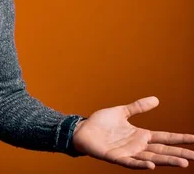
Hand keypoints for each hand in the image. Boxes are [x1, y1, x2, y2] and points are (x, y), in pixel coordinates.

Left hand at [73, 96, 193, 168]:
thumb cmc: (100, 123)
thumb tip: (157, 99)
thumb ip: (138, 107)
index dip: (180, 139)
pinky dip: (141, 165)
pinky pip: (130, 162)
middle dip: (180, 154)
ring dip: (166, 161)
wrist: (81, 130)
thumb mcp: (121, 111)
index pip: (165, 138)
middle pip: (163, 151)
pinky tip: (152, 166)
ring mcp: (128, 153)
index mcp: (141, 135)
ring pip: (152, 159)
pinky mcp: (115, 157)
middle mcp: (137, 146)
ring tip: (183, 163)